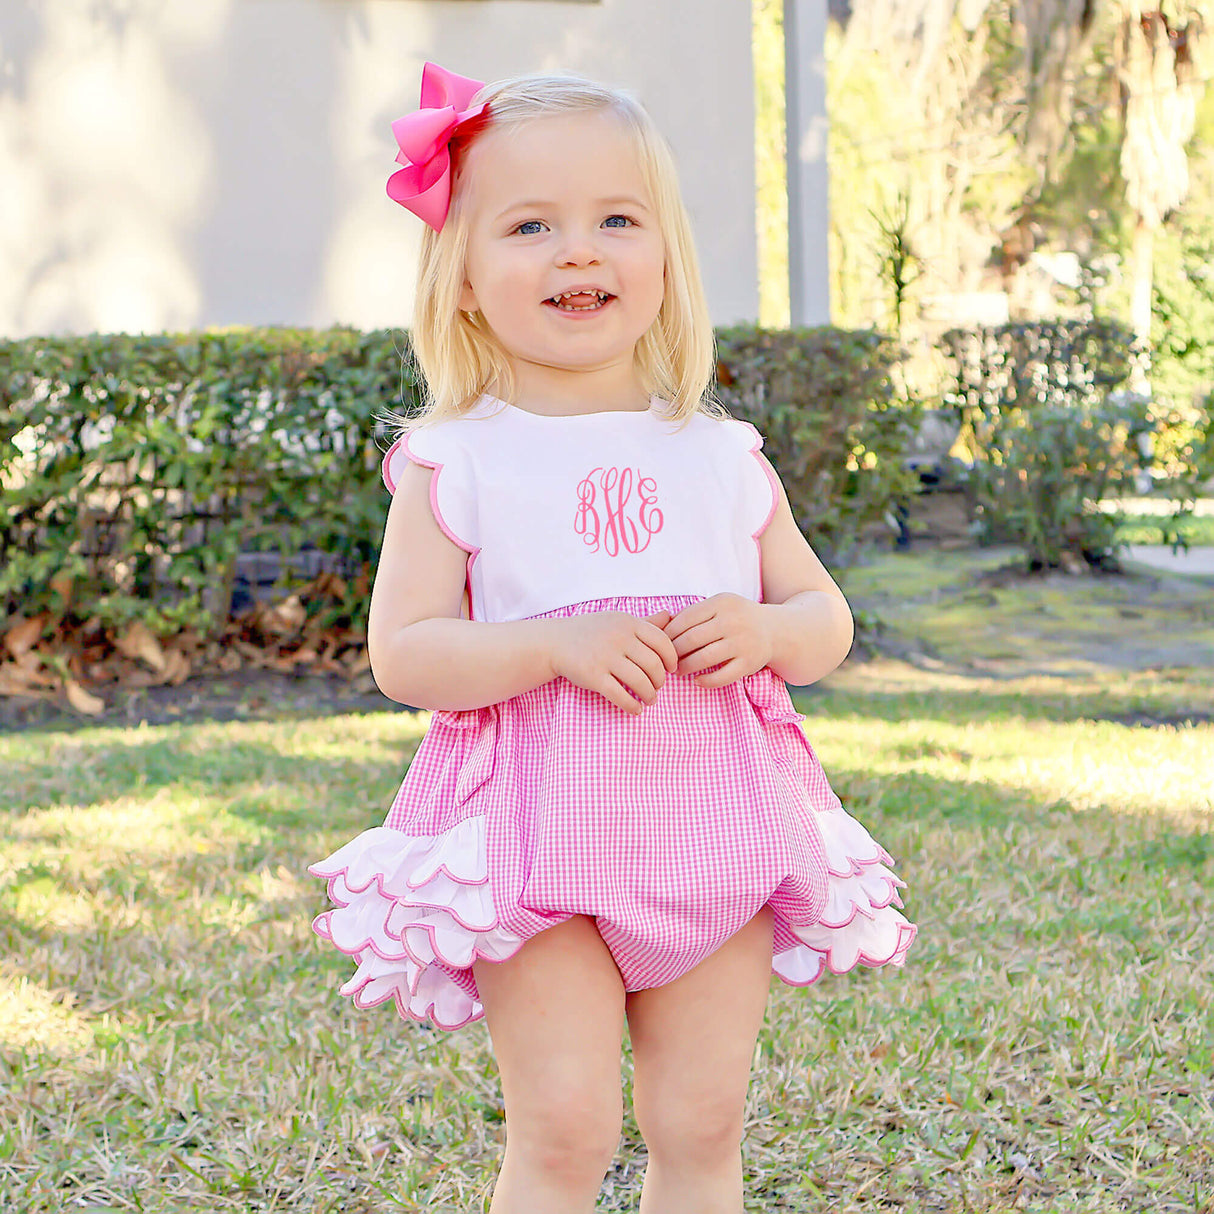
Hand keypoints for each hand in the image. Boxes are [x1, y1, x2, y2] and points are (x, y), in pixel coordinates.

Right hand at [548, 611, 677, 713]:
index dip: (672, 658)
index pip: (662, 641)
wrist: (556, 642)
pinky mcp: (593, 676)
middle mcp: (618, 638)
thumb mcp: (618, 621)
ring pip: (640, 682)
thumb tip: (670, 616)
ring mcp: (605, 657)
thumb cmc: (592, 632)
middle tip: (658, 687)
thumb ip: (645, 622)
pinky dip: (632, 706)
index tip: (671, 669)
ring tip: (650, 699)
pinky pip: (620, 695)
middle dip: (660, 680)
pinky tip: (636, 709)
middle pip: (653, 665)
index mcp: (628, 623)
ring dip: (650, 695)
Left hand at [663, 594, 771, 687]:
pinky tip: (697, 681)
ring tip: (678, 671)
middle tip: (666, 661)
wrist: (775, 630)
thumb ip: (693, 614)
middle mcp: (733, 621)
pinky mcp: (749, 663)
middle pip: (692, 639)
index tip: (660, 644)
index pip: (685, 619)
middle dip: (674, 653)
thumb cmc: (737, 618)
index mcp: (722, 603)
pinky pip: (722, 676)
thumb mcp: (719, 606)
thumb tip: (659, 625)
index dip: (668, 634)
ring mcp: (743, 643)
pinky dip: (706, 681)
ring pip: (704, 658)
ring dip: (686, 667)